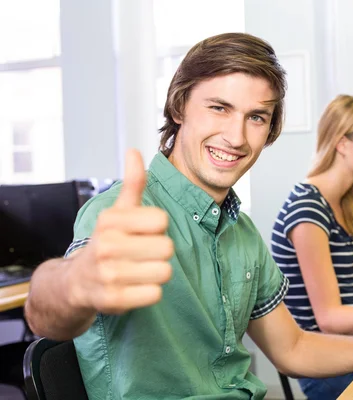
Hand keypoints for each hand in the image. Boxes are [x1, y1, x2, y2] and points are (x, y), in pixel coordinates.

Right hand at [67, 149, 173, 313]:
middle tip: (141, 255)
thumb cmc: (106, 242)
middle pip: (167, 248)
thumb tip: (134, 151)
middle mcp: (106, 245)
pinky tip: (134, 287)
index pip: (162, 220)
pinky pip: (155, 294)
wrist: (74, 282)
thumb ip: (132, 183)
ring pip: (164, 272)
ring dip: (156, 273)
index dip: (157, 228)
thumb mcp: (117, 212)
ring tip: (138, 271)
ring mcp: (108, 274)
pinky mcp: (113, 300)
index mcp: (111, 221)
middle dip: (159, 252)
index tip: (141, 233)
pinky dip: (150, 292)